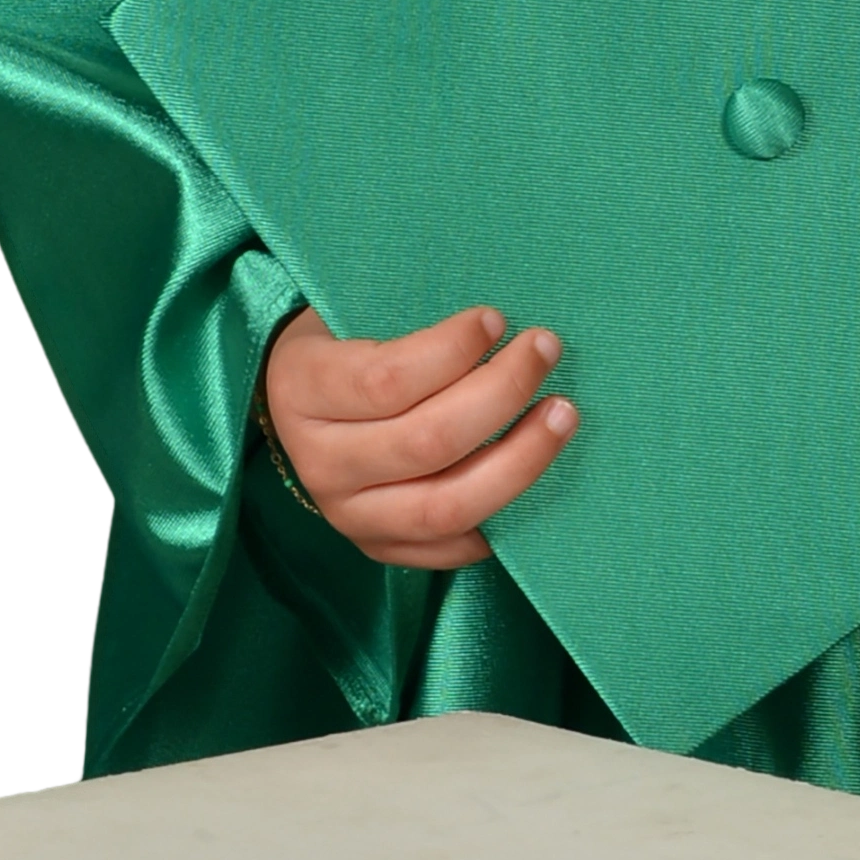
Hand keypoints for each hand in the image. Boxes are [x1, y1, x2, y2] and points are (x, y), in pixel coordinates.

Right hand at [261, 303, 576, 567]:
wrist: (298, 405)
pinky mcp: (379, 549)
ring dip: (519, 460)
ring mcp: (349, 516)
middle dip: (502, 394)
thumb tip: (500, 319)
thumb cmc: (343, 340)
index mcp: (303, 390)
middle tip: (546, 350)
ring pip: (445, 506)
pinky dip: (501, 514)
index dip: (451, 350)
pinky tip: (536, 473)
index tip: (497, 319)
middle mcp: (320, 463)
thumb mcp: (349, 311)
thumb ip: (408, 317)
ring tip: (562, 414)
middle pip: (427, 443)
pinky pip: (452, 545)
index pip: (386, 380)